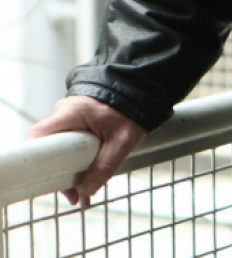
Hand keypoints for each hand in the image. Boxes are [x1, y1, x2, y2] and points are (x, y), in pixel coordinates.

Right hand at [27, 96, 145, 205]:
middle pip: (46, 144)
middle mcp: (64, 113)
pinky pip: (64, 144)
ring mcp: (67, 117)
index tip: (43, 179)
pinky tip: (81, 179)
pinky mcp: (73, 123)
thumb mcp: (122, 141)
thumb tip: (88, 189)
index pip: (40, 133)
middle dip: (54, 171)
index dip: (36, 156)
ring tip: (77, 192)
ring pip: (55, 147)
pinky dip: (70, 161)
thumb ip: (106, 164)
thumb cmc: (130, 114)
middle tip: (69, 193)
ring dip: (63, 169)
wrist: (137, 97)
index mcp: (72, 112)